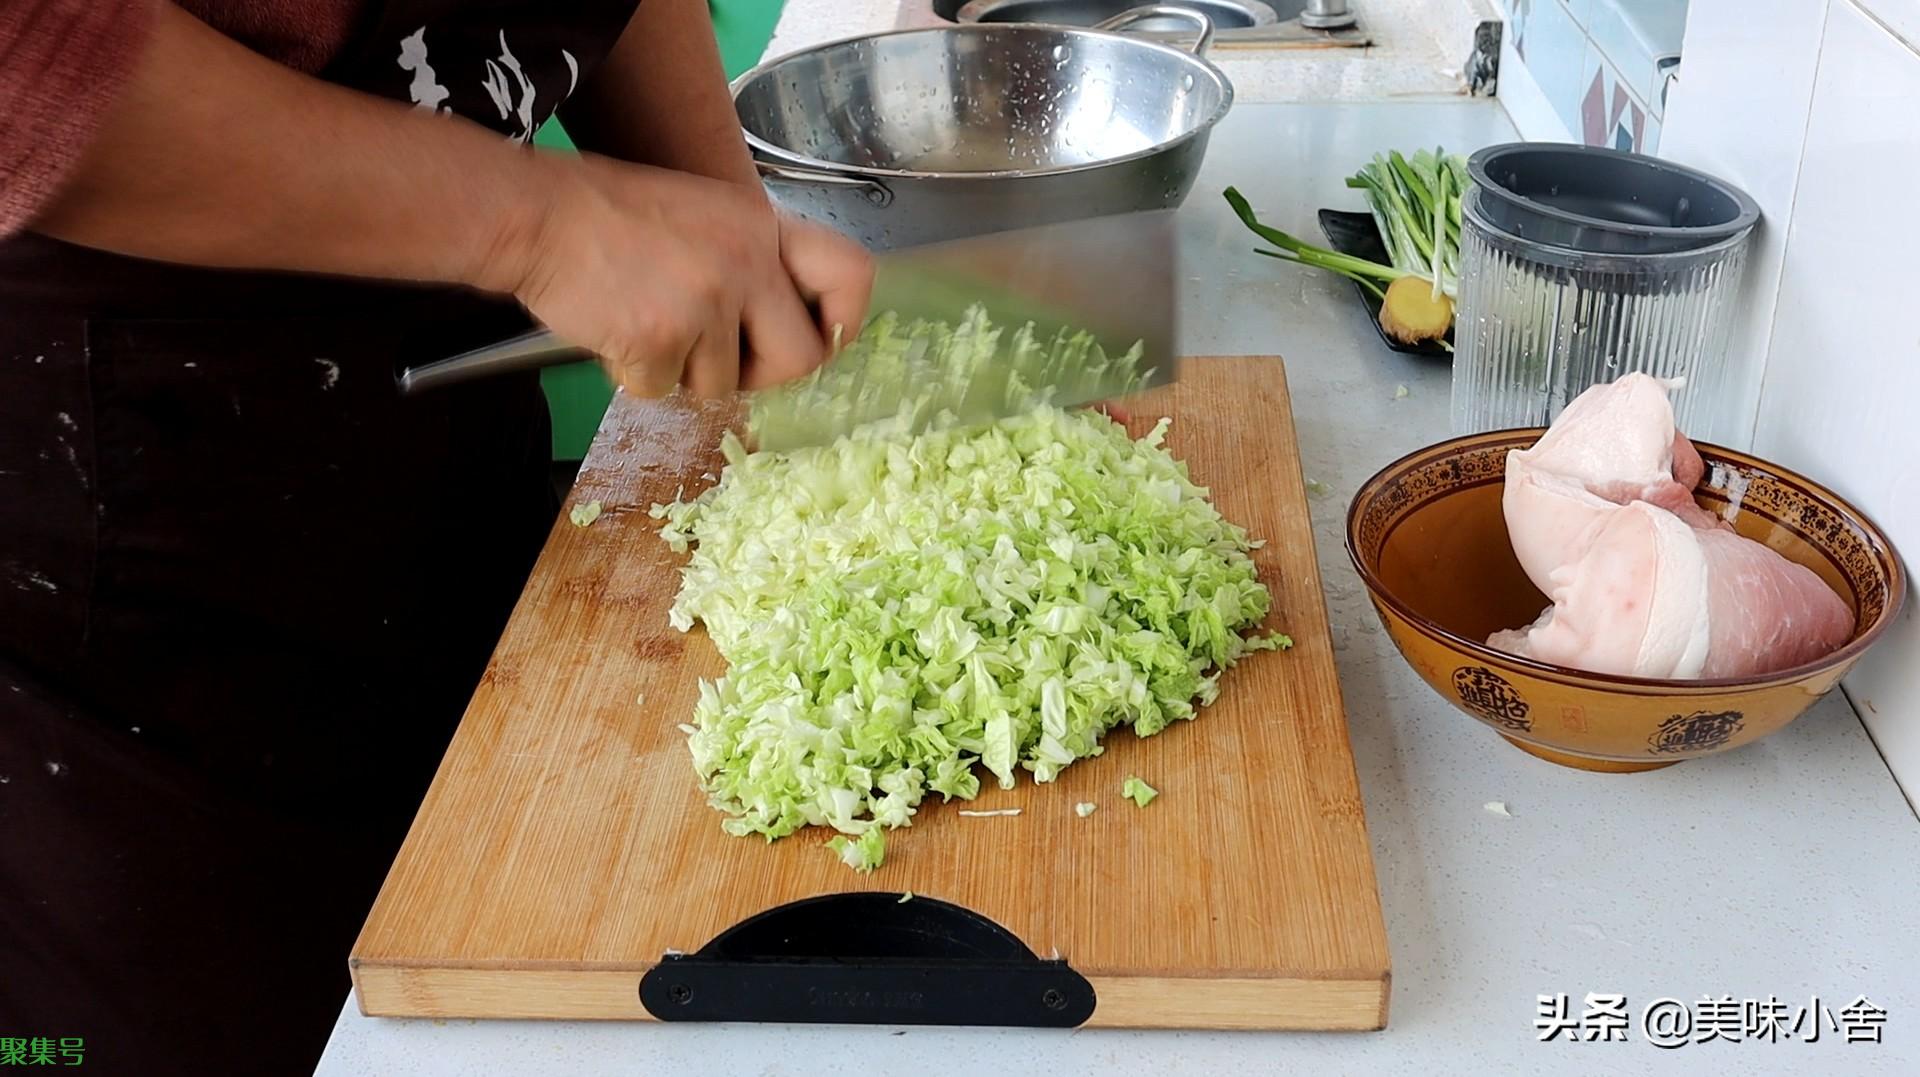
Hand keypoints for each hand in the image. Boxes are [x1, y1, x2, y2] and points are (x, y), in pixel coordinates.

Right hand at [498, 156, 872, 397]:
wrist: (537, 215)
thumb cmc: (610, 216)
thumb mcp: (705, 213)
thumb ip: (752, 260)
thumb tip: (786, 324)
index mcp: (762, 226)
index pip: (852, 276)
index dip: (841, 322)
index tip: (817, 338)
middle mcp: (746, 262)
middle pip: (802, 358)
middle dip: (763, 375)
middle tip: (722, 359)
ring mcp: (705, 301)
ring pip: (724, 384)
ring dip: (684, 372)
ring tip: (648, 323)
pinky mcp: (661, 338)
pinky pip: (664, 390)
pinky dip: (637, 375)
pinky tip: (617, 332)